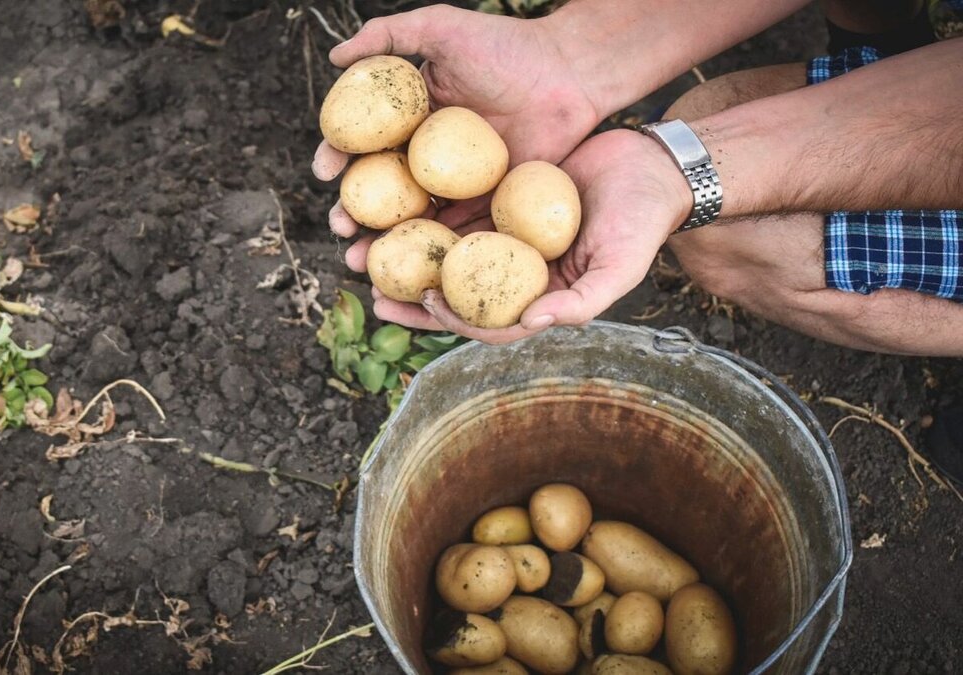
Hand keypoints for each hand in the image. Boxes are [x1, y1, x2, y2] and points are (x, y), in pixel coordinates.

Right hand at [312, 4, 603, 238]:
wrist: (569, 75)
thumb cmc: (506, 46)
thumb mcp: (441, 28)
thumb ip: (388, 35)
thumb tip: (335, 55)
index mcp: (409, 117)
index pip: (363, 142)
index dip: (338, 157)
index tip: (324, 171)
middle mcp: (427, 154)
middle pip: (379, 190)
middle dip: (351, 212)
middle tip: (339, 227)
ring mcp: (455, 183)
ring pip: (410, 218)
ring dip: (381, 243)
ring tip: (358, 259)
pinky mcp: (486, 203)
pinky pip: (453, 230)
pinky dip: (429, 251)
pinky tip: (409, 270)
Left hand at [360, 129, 692, 343]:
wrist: (650, 166)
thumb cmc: (641, 222)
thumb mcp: (619, 268)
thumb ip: (580, 303)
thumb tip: (529, 326)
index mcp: (539, 299)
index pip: (487, 323)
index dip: (452, 319)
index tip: (421, 301)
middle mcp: (516, 274)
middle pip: (455, 294)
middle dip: (412, 299)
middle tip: (372, 292)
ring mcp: (505, 238)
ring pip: (447, 254)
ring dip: (409, 257)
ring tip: (367, 252)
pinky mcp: (499, 202)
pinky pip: (456, 212)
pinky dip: (427, 215)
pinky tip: (395, 207)